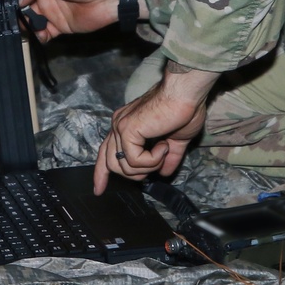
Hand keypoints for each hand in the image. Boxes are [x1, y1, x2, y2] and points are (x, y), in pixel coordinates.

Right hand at [0, 0, 118, 42]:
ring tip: (22, 26)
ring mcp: (49, 8)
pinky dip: (37, 35)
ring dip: (22, 23)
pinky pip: (41, 32)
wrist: (107, 0)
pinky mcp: (57, 25)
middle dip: (9, 6)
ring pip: (27, 17)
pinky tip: (40, 35)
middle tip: (1, 14)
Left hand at [93, 64, 218, 192]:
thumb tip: (166, 173)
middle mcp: (119, 125)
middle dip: (135, 174)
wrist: (186, 94)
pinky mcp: (127, 130)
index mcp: (127, 125)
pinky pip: (134, 161)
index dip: (101, 173)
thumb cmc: (184, 109)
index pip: (105, 153)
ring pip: (123, 166)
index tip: (98, 190)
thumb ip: (169, 156)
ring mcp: (121, 127)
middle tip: (158, 164)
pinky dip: (152, 160)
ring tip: (164, 150)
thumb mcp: (177, 139)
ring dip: (148, 167)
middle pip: (111, 164)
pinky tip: (164, 145)